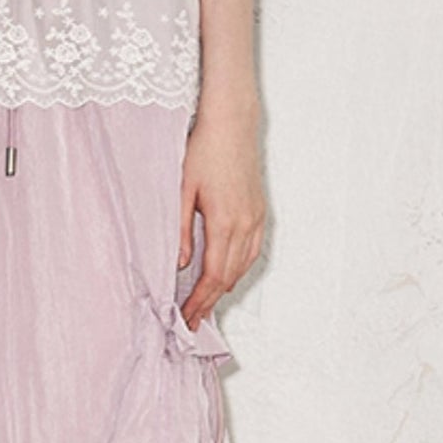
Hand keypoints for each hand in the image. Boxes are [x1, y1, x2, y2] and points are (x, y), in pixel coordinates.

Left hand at [177, 103, 265, 329]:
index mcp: (225, 222)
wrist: (232, 123)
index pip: (212, 276)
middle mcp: (246, 224)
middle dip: (210, 302)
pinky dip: (240, 268)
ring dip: (224, 288)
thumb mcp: (182, 190)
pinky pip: (253, 250)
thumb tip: (181, 264)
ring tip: (206, 303)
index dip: (199, 302)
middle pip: (228, 277)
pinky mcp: (260, 210)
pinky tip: (228, 274)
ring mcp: (257, 218)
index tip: (186, 319)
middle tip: (192, 320)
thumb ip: (181, 230)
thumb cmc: (204, 150)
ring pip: (243, 266)